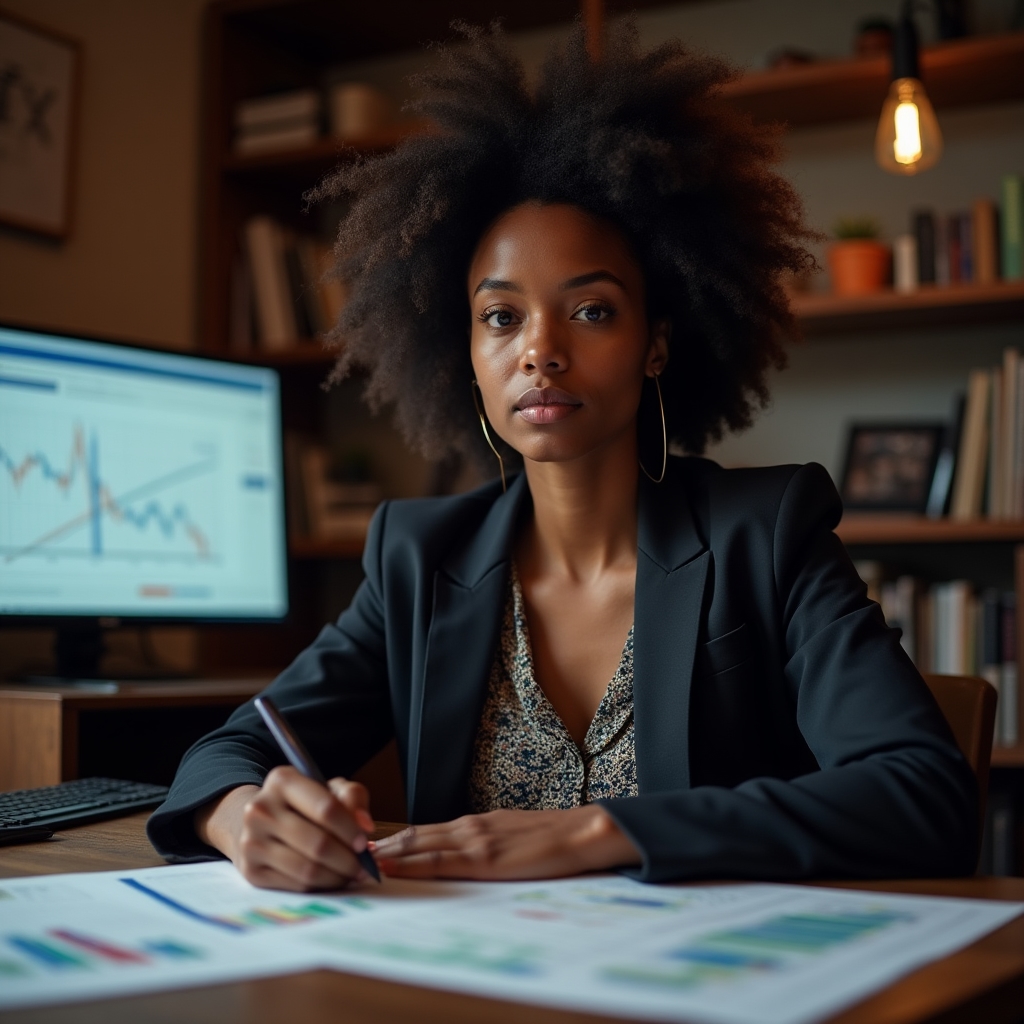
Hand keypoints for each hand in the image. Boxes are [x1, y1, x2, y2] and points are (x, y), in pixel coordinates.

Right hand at [194, 766, 375, 890]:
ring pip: (308, 869)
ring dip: (338, 877)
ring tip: (352, 874)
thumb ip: (352, 797)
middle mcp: (261, 809)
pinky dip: (321, 887)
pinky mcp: (251, 871)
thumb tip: (365, 825)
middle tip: (364, 866)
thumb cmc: (304, 804)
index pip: (325, 808)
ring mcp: (251, 842)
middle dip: (349, 859)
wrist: (259, 822)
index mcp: (282, 780)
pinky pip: (296, 886)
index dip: (350, 829)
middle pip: (318, 844)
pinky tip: (332, 879)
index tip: (365, 842)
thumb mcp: (329, 788)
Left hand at [372, 805, 640, 879]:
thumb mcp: (511, 837)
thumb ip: (485, 845)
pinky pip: (438, 861)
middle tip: (346, 854)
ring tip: (356, 860)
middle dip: (379, 846)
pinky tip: (391, 869)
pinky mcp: (485, 858)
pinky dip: (410, 864)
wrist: (581, 833)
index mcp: (474, 824)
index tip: (366, 849)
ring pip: (418, 845)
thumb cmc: (552, 839)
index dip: (393, 840)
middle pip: (413, 835)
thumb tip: (461, 857)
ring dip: (386, 853)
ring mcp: (475, 840)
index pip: (424, 831)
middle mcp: (468, 827)